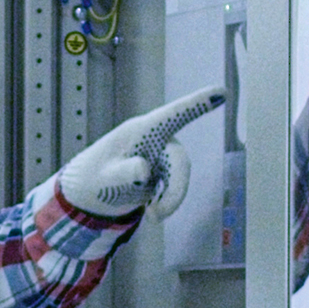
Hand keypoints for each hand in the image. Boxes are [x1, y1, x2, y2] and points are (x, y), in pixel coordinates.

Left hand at [58, 84, 224, 219]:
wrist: (88, 193)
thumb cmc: (94, 178)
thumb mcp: (105, 178)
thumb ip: (123, 173)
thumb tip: (144, 170)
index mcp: (140, 131)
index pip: (172, 115)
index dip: (197, 104)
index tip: (221, 91)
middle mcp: (155, 139)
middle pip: (179, 159)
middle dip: (176, 189)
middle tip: (159, 214)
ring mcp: (161, 155)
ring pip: (179, 176)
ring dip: (171, 198)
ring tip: (153, 216)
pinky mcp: (163, 171)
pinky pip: (173, 187)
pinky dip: (166, 201)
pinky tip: (152, 211)